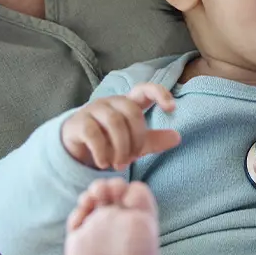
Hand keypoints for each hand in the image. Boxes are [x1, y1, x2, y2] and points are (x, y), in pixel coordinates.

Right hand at [60, 83, 180, 168]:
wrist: (78, 149)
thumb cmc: (110, 141)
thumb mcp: (135, 143)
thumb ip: (154, 140)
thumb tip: (177, 137)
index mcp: (128, 103)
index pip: (145, 89)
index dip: (159, 93)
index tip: (171, 108)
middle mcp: (111, 102)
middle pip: (132, 112)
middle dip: (136, 138)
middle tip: (133, 158)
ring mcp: (93, 110)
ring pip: (114, 122)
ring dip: (120, 147)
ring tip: (119, 164)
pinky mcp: (78, 122)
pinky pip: (93, 133)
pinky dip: (102, 152)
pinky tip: (104, 163)